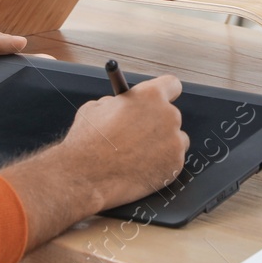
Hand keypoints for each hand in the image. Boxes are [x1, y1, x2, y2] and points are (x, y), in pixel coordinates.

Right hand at [0, 73, 188, 246]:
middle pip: (171, 114)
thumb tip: (125, 106)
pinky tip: (141, 168)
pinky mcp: (175, 164)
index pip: (172, 85)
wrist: (86, 177)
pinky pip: (172, 160)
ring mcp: (174, 141)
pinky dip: (160, 163)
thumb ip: (119, 103)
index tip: (161, 99)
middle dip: (157, 122)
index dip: (165, 92)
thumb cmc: (88, 142)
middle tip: (139, 134)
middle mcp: (167, 115)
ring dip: (161, 144)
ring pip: (174, 139)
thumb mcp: (97, 107)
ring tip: (137, 155)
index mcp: (149, 95)